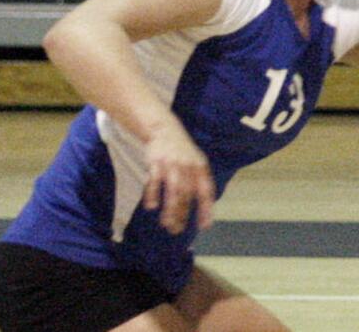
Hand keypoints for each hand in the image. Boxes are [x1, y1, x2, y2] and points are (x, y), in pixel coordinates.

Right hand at [142, 117, 215, 234]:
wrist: (164, 128)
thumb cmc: (183, 152)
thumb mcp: (196, 162)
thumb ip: (199, 183)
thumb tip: (206, 209)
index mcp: (201, 168)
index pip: (206, 191)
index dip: (206, 208)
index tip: (204, 226)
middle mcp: (188, 166)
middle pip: (187, 195)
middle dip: (182, 215)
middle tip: (176, 231)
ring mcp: (172, 164)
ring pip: (173, 191)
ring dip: (170, 209)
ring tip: (167, 224)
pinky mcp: (156, 162)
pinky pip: (154, 180)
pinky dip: (153, 194)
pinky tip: (151, 207)